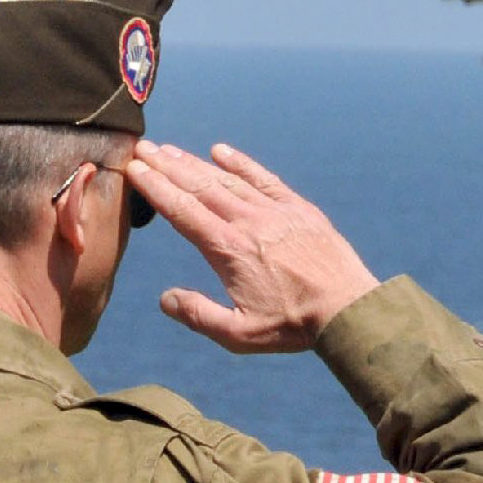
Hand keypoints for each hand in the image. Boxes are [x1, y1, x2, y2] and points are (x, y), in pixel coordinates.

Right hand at [126, 142, 381, 354]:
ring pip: (227, 179)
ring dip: (195, 163)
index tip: (134, 169)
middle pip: (199, 187)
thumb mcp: (238, 334)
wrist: (347, 308)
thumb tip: (165, 299)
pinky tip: (221, 151)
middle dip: (166, 166)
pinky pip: (264, 179)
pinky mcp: (297, 209)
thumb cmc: (291, 326)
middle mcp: (248, 222)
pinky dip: (241, 163)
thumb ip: (198, 315)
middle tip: (142, 149)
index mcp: (228, 250)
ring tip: (170, 150)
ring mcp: (274, 212)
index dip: (155, 188)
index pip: (182, 211)